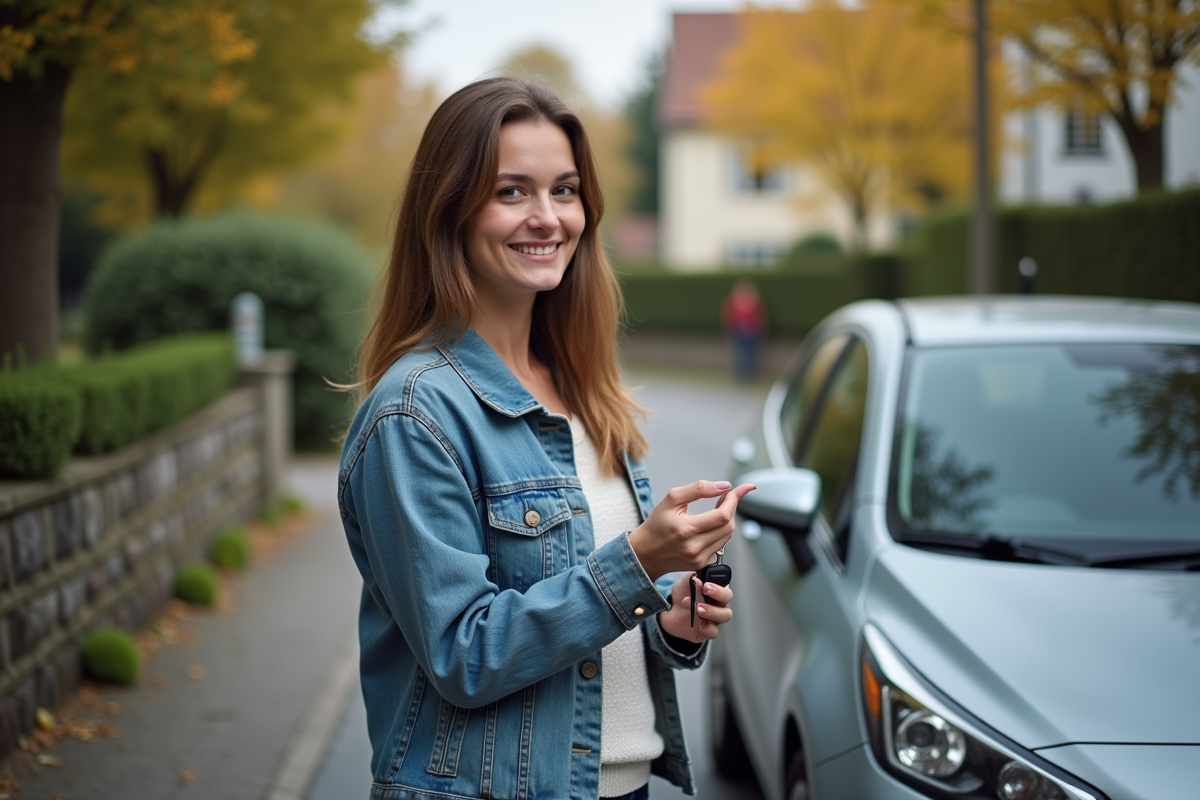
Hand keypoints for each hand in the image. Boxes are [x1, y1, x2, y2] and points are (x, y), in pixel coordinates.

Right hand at [627, 480, 754, 579]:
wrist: (645, 553)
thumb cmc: (656, 524)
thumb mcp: (672, 499)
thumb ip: (698, 489)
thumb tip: (724, 486)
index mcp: (686, 529)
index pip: (722, 515)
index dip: (733, 500)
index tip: (735, 491)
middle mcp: (694, 547)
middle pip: (729, 526)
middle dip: (731, 508)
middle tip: (724, 498)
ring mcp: (699, 558)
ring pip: (727, 536)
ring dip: (727, 520)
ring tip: (716, 510)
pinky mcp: (701, 564)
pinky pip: (720, 545)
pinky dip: (720, 533)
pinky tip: (710, 526)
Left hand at [658, 573, 733, 643]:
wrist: (672, 610)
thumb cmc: (684, 593)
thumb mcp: (687, 581)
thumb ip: (693, 577)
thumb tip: (698, 578)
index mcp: (717, 589)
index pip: (725, 585)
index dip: (718, 586)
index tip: (706, 584)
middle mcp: (720, 603)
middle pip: (728, 597)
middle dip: (718, 594)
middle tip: (704, 591)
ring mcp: (716, 618)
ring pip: (725, 616)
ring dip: (712, 611)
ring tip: (697, 608)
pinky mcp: (709, 631)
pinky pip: (714, 631)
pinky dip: (707, 628)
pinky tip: (698, 623)